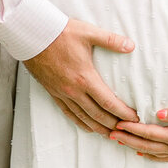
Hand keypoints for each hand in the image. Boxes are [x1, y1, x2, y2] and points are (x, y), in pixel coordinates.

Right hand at [24, 20, 138, 135]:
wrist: (33, 36)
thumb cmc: (60, 33)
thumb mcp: (88, 33)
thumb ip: (111, 40)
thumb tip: (131, 45)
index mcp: (85, 78)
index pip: (108, 102)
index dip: (123, 113)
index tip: (134, 118)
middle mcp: (74, 90)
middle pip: (98, 115)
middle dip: (114, 124)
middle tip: (127, 129)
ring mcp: (62, 93)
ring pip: (83, 117)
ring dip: (98, 128)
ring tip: (111, 134)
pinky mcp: (53, 92)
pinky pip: (68, 113)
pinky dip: (80, 122)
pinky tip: (88, 127)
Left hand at [109, 96, 167, 160]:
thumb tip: (158, 114)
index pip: (149, 133)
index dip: (132, 129)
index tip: (118, 124)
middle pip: (147, 145)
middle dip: (127, 139)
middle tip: (109, 134)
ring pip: (153, 152)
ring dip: (135, 147)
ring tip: (120, 142)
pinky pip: (164, 158)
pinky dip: (151, 156)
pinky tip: (143, 153)